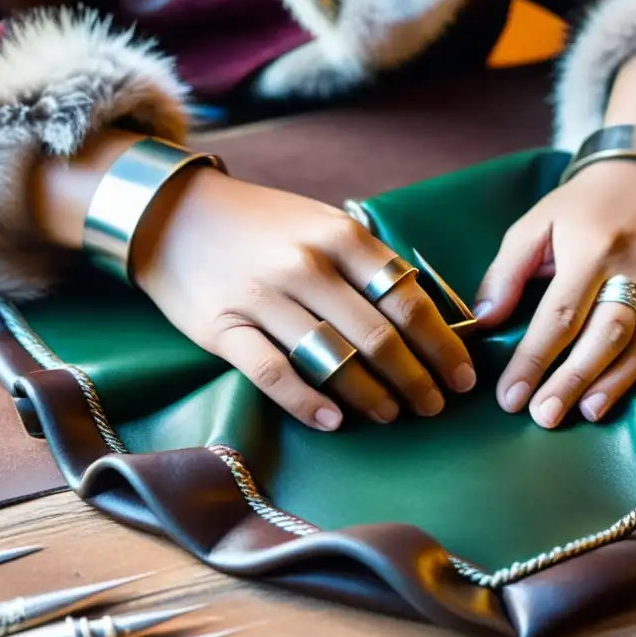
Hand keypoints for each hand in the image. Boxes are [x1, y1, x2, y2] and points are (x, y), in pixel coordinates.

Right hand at [131, 168, 474, 431]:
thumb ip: (368, 263)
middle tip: (435, 406)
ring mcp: (262, 297)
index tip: (462, 376)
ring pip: (333, 360)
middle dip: (417, 379)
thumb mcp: (321, 222)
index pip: (408, 300)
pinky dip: (308, 403)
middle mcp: (305, 266)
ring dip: (373, 397)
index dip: (443, 345)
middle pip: (379, 337)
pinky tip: (335, 421)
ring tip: (393, 415)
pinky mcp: (223, 328)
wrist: (174, 215)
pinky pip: (274, 374)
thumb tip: (425, 315)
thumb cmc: (262, 224)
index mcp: (339, 236)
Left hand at [474, 161, 635, 427]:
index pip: (558, 316)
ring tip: (586, 412)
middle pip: (602, 337)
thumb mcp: (535, 224)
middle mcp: (635, 270)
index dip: (533, 360)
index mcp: (591, 251)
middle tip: (543, 416)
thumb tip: (483, 322)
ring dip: (616, 384)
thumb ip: (506, 272)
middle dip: (571, 380)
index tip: (510, 396)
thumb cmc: (583, 207)